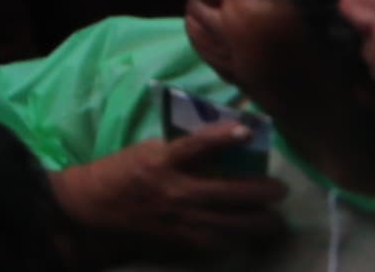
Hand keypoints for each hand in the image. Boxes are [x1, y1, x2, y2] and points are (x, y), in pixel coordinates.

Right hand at [50, 133, 285, 249]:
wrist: (95, 207)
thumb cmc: (123, 171)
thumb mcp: (148, 151)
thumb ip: (182, 150)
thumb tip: (221, 144)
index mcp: (163, 161)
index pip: (197, 145)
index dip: (223, 137)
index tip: (248, 130)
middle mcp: (176, 191)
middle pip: (232, 192)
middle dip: (264, 192)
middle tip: (279, 189)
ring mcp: (182, 219)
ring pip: (236, 224)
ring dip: (262, 221)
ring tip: (274, 218)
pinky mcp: (184, 241)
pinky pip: (223, 243)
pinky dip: (240, 238)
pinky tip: (248, 234)